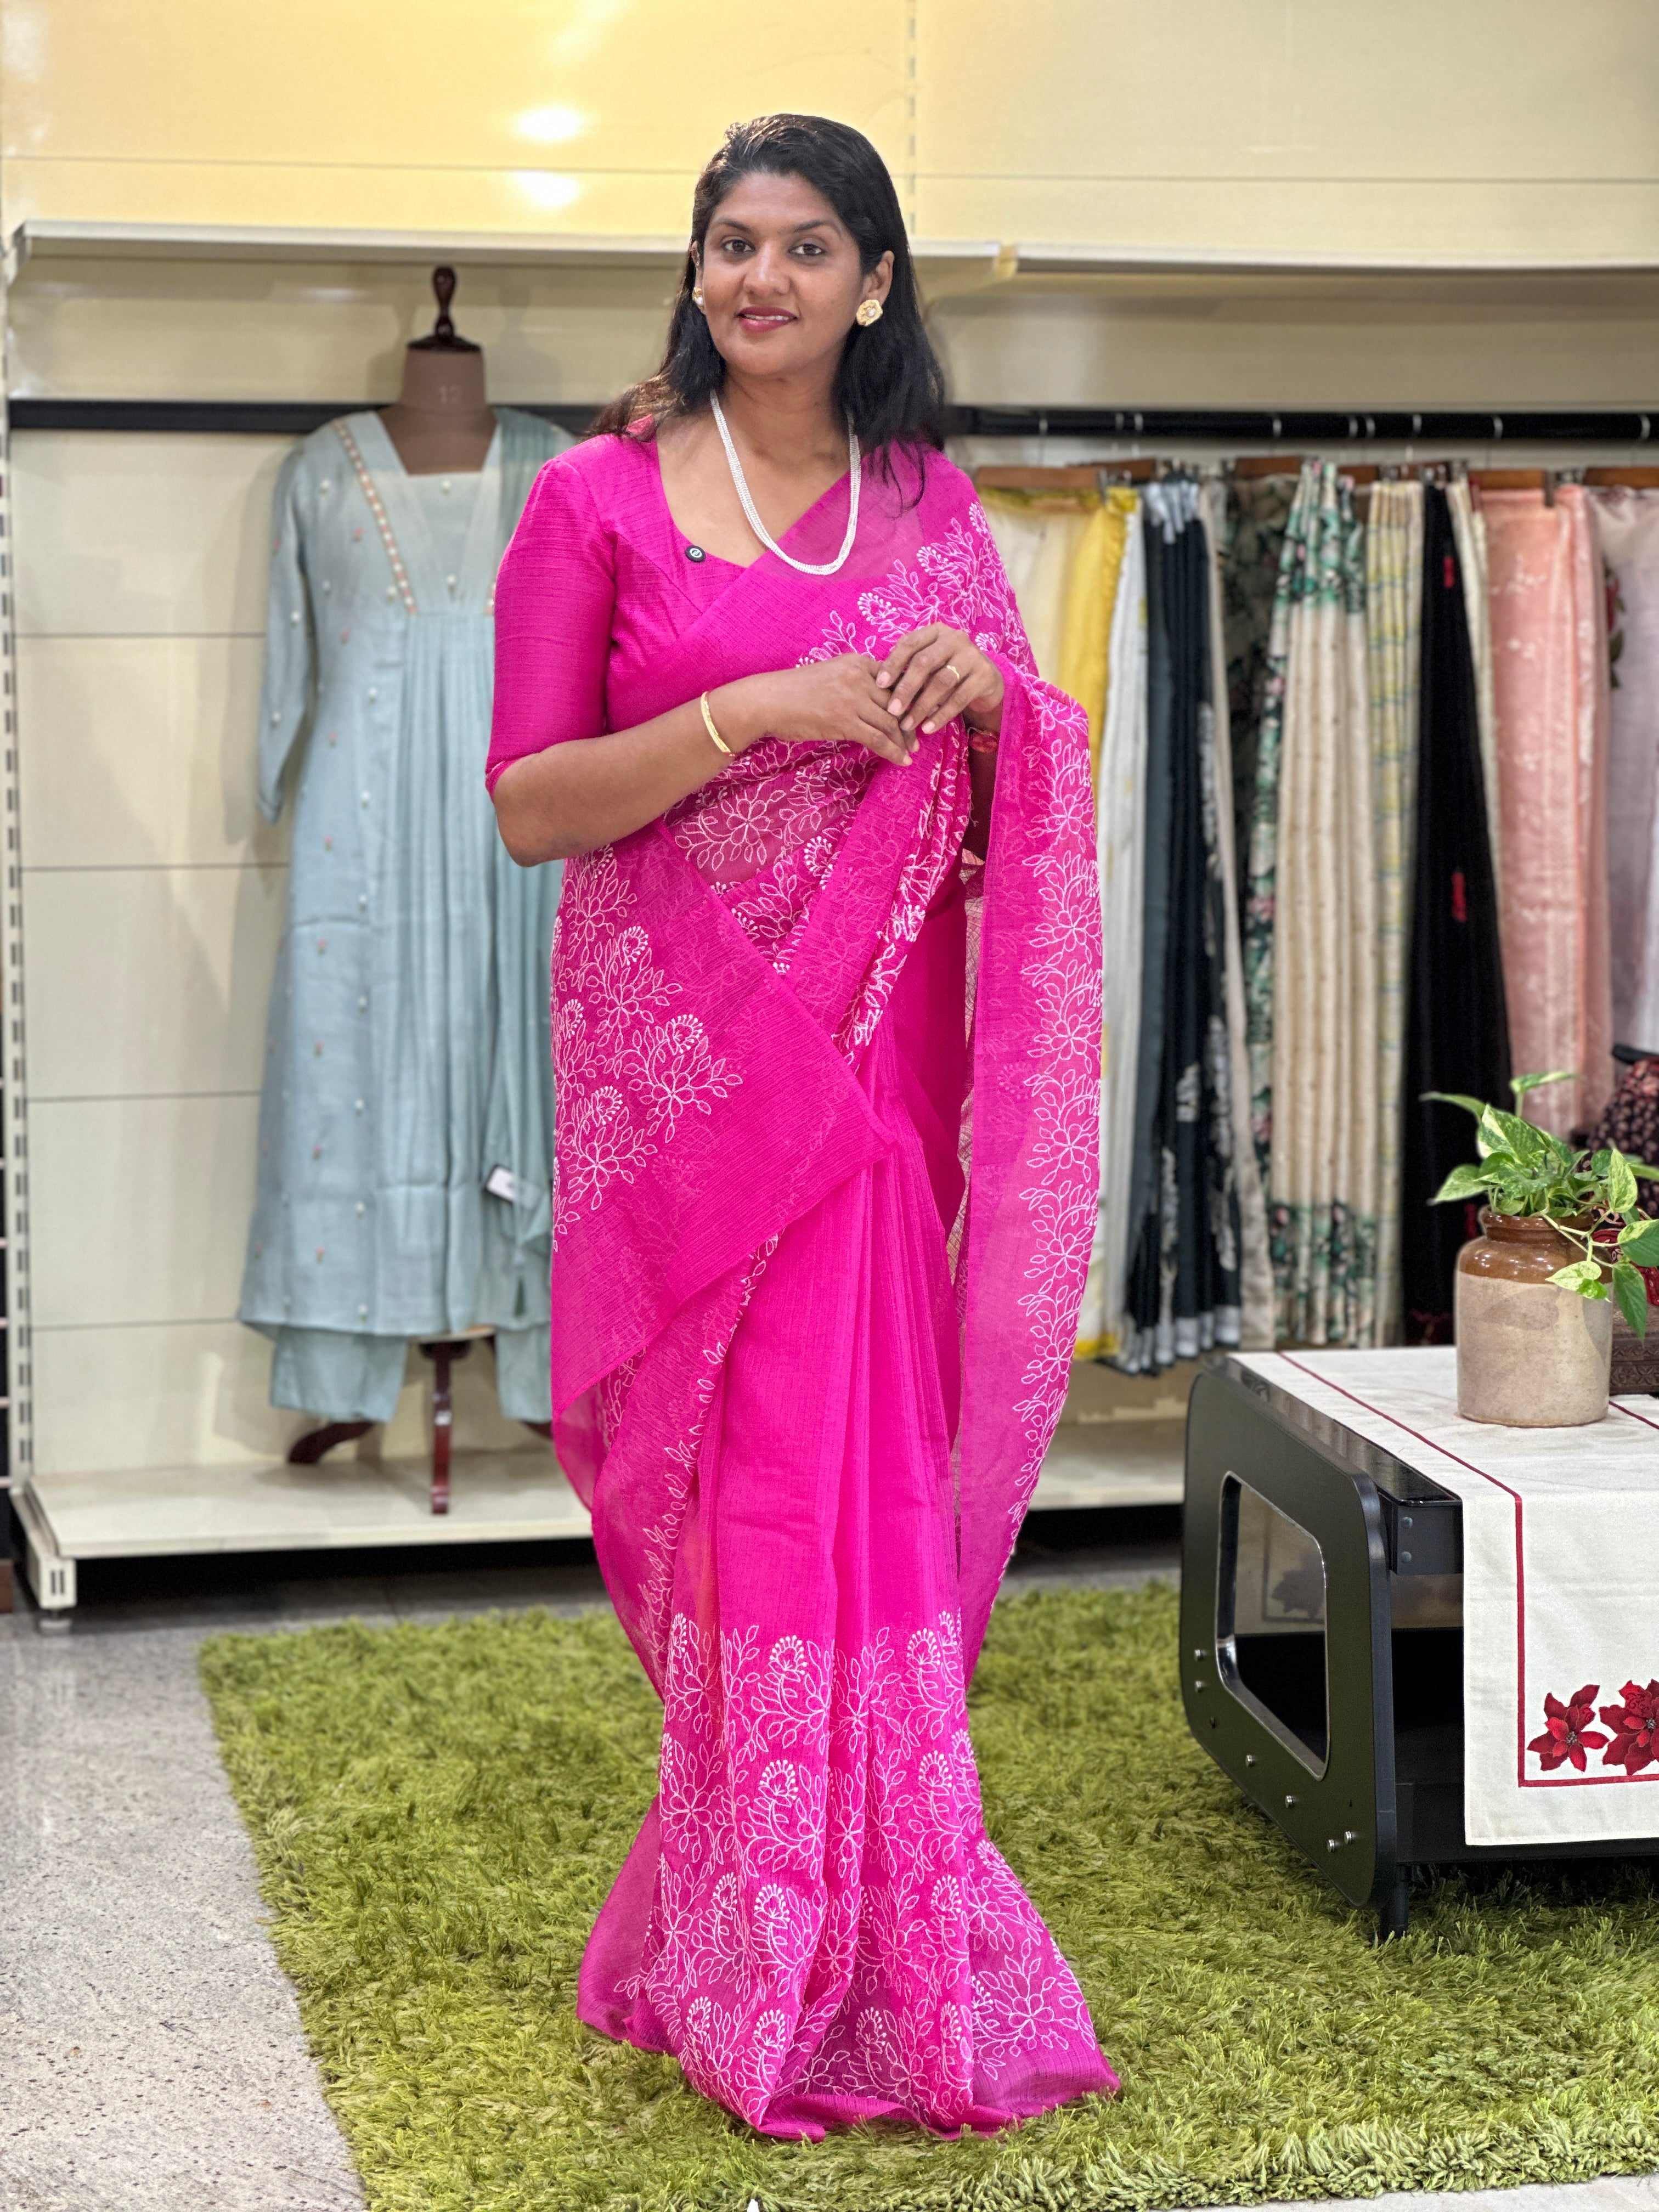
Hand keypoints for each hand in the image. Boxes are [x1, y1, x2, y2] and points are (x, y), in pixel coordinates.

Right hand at [718, 656, 918, 767]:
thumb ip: (856, 681)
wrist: (768, 700)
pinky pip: (878, 738)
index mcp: (858, 661)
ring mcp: (853, 697)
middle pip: (898, 701)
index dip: (910, 698)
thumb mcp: (831, 674)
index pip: (896, 680)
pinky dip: (894, 751)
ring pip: (892, 721)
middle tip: (919, 737)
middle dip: (912, 721)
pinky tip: (902, 760)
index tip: (918, 712)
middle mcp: (859, 676)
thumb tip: (876, 698)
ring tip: (912, 752)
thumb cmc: (795, 691)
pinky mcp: (844, 719)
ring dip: (905, 740)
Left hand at [875, 623, 1003, 736]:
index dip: (893, 663)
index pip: (910, 644)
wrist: (987, 679)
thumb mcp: (929, 664)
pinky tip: (927, 728)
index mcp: (936, 631)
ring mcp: (972, 656)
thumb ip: (909, 668)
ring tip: (907, 724)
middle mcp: (955, 639)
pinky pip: (959, 698)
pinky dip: (941, 715)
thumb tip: (881, 685)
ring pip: (942, 682)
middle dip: (906, 688)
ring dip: (922, 706)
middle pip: (925, 662)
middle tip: (892, 710)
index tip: (880, 684)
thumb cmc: (948, 670)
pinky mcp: (984, 676)